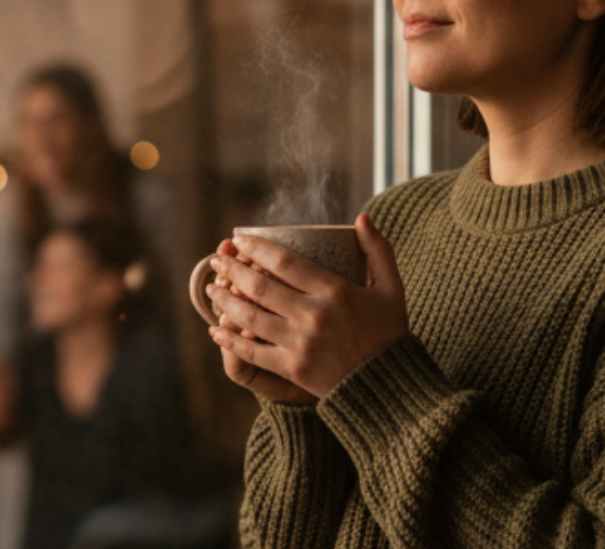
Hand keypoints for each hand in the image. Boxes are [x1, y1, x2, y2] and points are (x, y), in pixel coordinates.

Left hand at [207, 213, 407, 398]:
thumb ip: (378, 251)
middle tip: (217, 260)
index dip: (257, 248)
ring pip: (250, 316)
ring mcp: (301, 342)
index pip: (285, 261)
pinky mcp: (293, 368)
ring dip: (225, 300)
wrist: (390, 386)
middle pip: (261, 286)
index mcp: (335, 290)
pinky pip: (253, 351)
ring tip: (213, 289)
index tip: (238, 239)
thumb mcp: (392, 289)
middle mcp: (314, 314)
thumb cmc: (389, 334)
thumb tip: (362, 217)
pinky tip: (217, 331)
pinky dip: (231, 340)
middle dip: (233, 270)